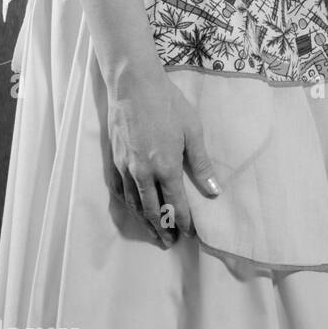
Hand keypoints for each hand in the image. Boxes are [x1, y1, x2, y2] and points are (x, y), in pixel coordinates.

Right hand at [103, 70, 220, 247]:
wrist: (134, 86)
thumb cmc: (168, 104)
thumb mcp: (193, 130)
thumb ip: (201, 164)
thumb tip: (214, 191)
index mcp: (166, 167)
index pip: (176, 205)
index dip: (183, 222)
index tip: (190, 234)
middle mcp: (143, 174)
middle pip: (153, 211)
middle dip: (164, 228)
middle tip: (171, 242)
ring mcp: (125, 168)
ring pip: (134, 205)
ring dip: (145, 222)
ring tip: (155, 233)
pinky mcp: (113, 161)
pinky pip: (119, 191)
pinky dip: (127, 206)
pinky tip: (133, 210)